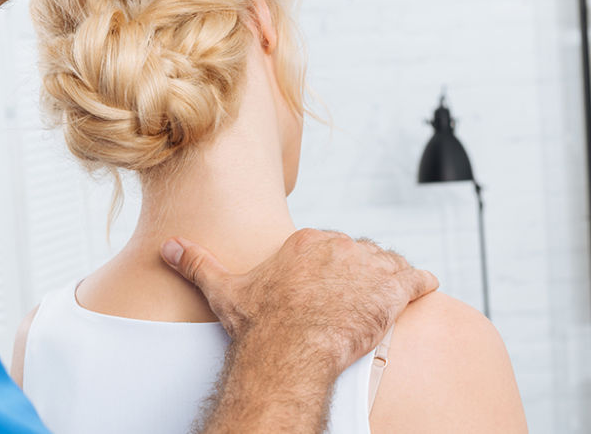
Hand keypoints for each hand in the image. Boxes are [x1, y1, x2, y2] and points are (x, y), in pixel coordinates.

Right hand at [161, 229, 438, 375]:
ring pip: (387, 264)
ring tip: (385, 300)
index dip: (331, 268)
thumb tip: (167, 247)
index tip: (327, 289)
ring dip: (388, 280)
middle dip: (359, 274)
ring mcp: (367, 264)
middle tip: (355, 301)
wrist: (293, 350)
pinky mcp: (393, 287)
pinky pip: (416, 278)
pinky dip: (422, 284)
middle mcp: (338, 244)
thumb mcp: (226, 290)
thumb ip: (197, 263)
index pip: (328, 246)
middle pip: (358, 253)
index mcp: (305, 241)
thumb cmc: (262, 325)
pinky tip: (423, 290)